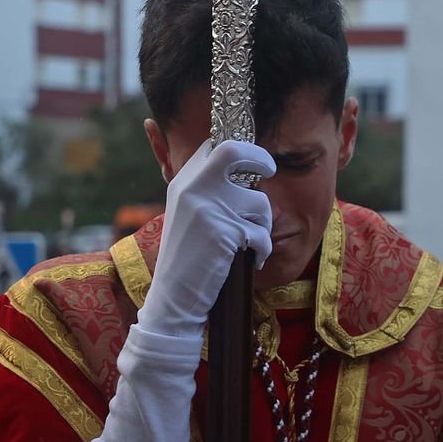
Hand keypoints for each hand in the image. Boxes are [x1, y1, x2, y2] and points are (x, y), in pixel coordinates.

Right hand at [139, 140, 274, 336]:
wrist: (174, 296)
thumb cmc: (187, 258)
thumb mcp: (187, 214)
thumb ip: (206, 190)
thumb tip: (240, 166)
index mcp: (184, 181)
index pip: (215, 145)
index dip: (239, 148)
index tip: (250, 160)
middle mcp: (193, 188)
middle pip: (234, 151)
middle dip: (260, 158)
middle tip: (268, 169)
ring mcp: (208, 208)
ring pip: (260, 202)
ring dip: (264, 225)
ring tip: (251, 242)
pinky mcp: (224, 232)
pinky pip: (261, 234)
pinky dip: (263, 250)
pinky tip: (253, 259)